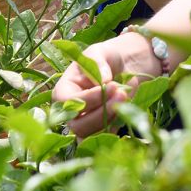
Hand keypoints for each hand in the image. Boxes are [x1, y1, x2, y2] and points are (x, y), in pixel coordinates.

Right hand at [51, 30, 166, 137]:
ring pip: (91, 135)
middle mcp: (70, 112)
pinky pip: (104, 138)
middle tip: (122, 94)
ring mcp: (85, 123)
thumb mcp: (100, 52)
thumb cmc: (106, 58)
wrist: (124, 68)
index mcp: (64, 91)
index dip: (88, 99)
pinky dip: (117, 127)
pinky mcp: (100, 130)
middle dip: (102, 112)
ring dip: (110, 120)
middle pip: (78, 125)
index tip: (110, 86)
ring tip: (126, 98)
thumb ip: (98, 63)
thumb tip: (103, 80)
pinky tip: (127, 110)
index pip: (68, 103)